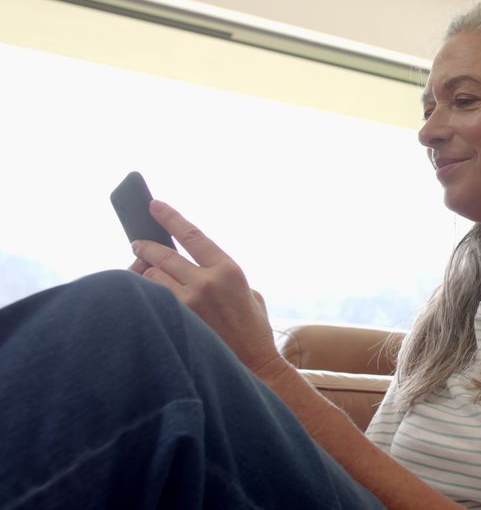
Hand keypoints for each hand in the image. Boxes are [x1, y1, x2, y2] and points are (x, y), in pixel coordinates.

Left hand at [130, 199, 281, 375]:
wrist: (253, 365)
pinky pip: (151, 299)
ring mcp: (190, 302)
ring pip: (151, 277)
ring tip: (146, 276)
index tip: (153, 205)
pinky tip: (145, 298)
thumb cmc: (251, 328)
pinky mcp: (177, 321)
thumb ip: (218, 274)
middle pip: (163, 254)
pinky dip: (146, 296)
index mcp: (228, 269)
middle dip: (146, 247)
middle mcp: (207, 281)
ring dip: (145, 275)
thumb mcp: (247, 292)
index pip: (191, 235)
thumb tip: (184, 264)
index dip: (170, 217)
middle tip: (137, 244)